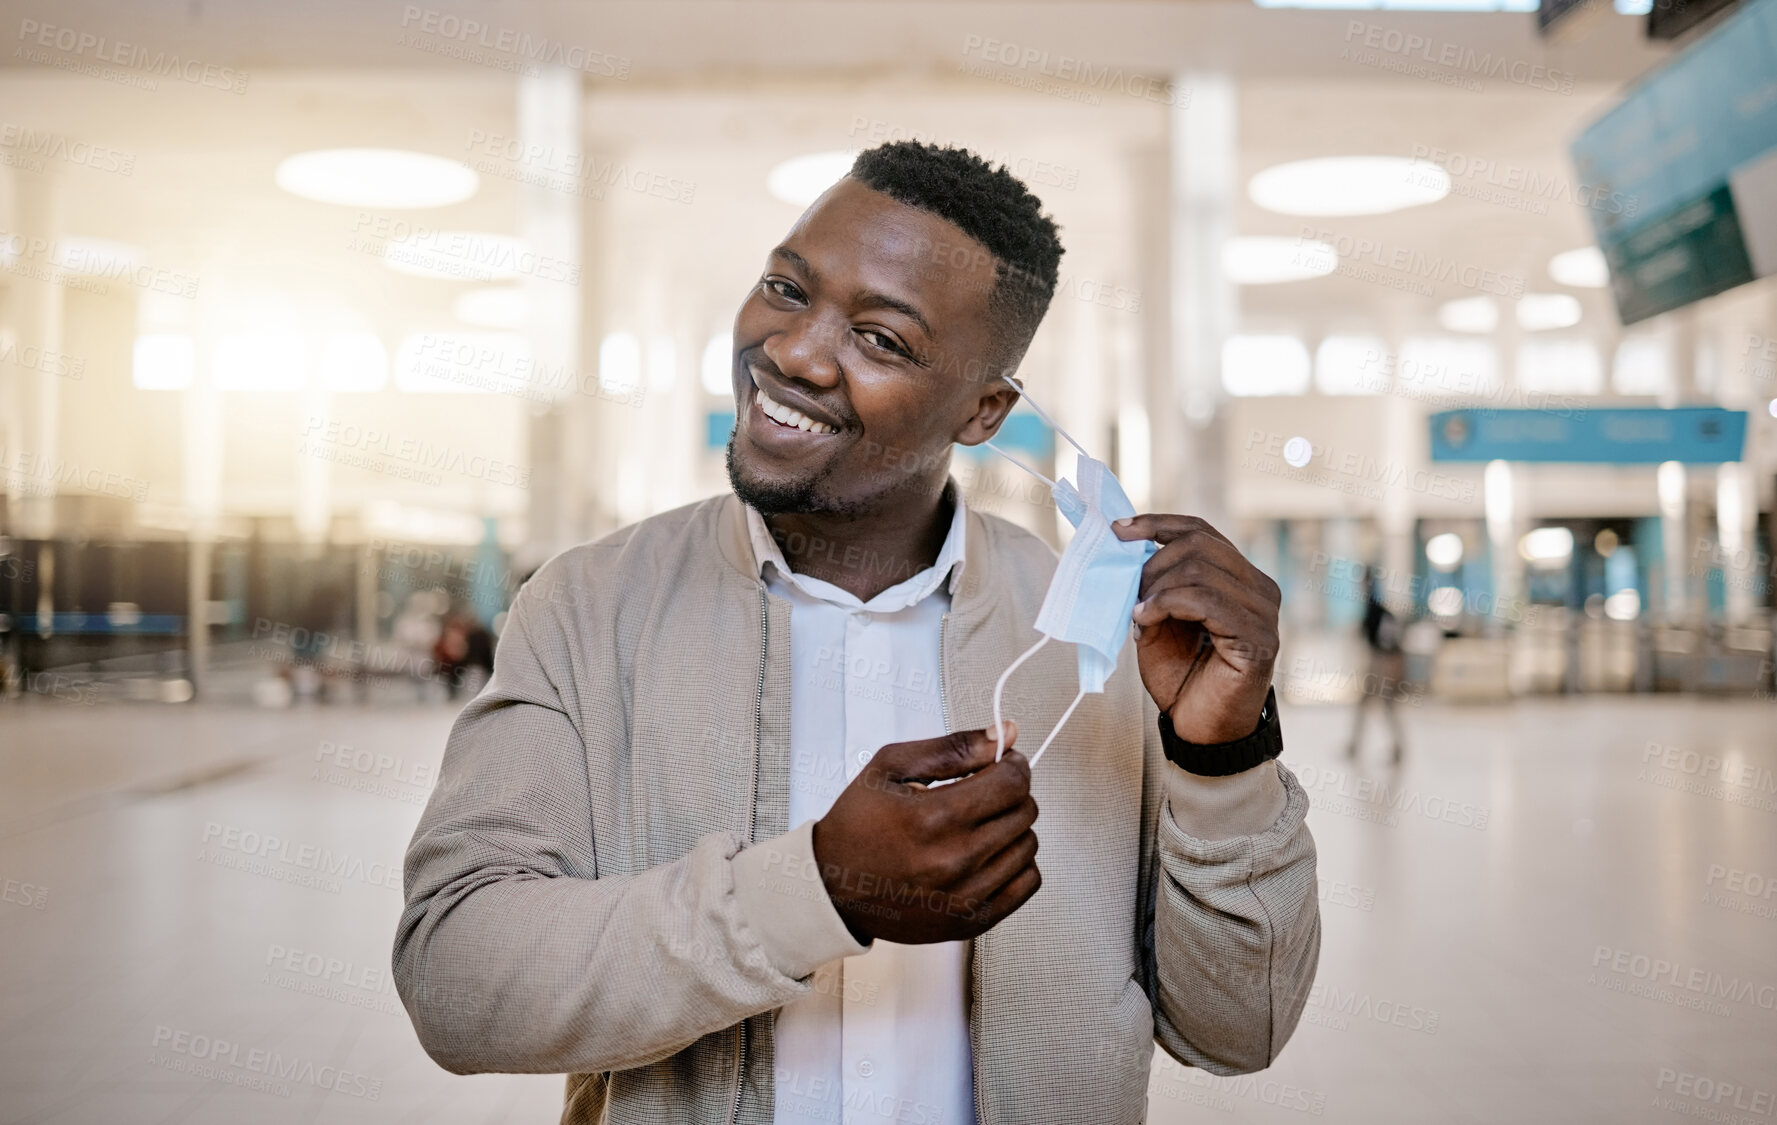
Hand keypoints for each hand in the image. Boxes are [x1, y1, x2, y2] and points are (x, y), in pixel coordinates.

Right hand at [811, 723, 1039, 943]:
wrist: (832, 887)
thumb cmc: (856, 826)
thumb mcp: (892, 767)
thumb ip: (954, 748)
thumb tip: (1005, 735)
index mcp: (932, 817)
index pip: (1012, 782)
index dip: (1012, 765)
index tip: (1001, 765)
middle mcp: (953, 860)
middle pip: (1024, 811)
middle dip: (1010, 793)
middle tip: (984, 793)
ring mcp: (965, 896)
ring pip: (1028, 846)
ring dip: (1012, 828)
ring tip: (979, 826)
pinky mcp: (971, 921)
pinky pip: (1027, 884)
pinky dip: (1016, 864)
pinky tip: (990, 855)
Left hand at [1113, 514, 1280, 743]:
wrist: (1199, 730)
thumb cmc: (1182, 676)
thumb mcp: (1159, 620)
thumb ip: (1154, 586)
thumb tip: (1127, 548)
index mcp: (1240, 578)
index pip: (1201, 531)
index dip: (1158, 524)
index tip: (1120, 530)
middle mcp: (1260, 589)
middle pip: (1198, 544)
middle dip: (1152, 563)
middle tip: (1130, 593)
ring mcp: (1263, 613)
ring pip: (1200, 570)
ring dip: (1156, 589)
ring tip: (1139, 615)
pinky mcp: (1257, 639)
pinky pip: (1206, 600)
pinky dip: (1166, 605)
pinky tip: (1147, 620)